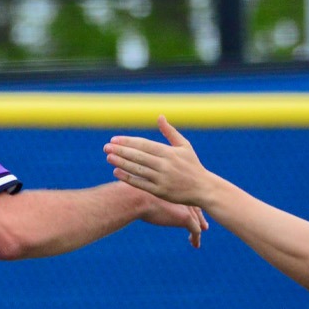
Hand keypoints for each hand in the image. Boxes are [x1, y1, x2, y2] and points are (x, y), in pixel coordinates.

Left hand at [104, 116, 216, 244]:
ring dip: (121, 163)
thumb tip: (160, 116)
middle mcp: (165, 165)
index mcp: (169, 152)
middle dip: (121, 151)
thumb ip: (170, 132)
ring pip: (137, 169)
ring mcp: (162, 178)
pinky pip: (140, 184)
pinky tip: (116, 172)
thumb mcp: (184, 146)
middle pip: (138, 156)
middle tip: (106, 147)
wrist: (203, 188)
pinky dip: (127, 178)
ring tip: (108, 157)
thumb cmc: (192, 165)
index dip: (128, 142)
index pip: (144, 145)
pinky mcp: (160, 191)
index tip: (114, 139)